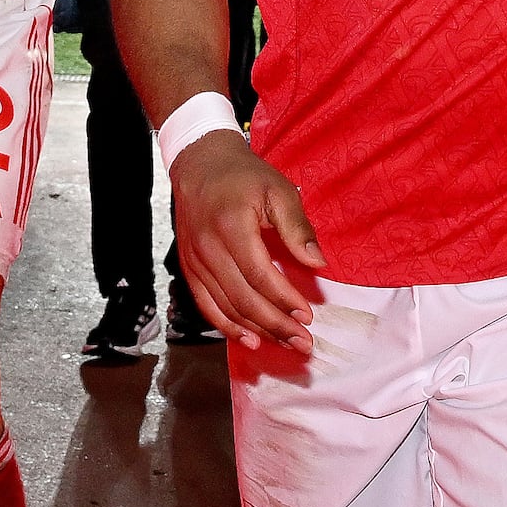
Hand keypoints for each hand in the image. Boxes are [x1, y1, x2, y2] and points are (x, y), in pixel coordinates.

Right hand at [172, 132, 326, 345]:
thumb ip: (297, 227)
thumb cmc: (244, 175)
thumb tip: (318, 263)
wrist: (200, 163)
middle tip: (302, 341)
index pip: (260, 275)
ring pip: (226, 307)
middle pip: (243, 298)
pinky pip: (206, 305)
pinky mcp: (189, 267)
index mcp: (231, 227)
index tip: (308, 316)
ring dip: (256, 330)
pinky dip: (227, 326)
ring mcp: (194, 260)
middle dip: (275, 325)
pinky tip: (248, 339)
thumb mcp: (278, 190)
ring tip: (284, 343)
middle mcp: (208, 248)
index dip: (285, 300)